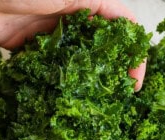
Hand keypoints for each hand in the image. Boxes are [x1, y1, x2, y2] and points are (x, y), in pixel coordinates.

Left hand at [0, 0, 145, 89]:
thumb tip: (126, 23)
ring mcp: (50, 37)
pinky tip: (64, 96)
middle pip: (100, 48)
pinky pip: (49, 67)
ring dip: (85, 80)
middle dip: (111, 72)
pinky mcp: (30, 49)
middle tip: (115, 99)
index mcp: (86, 3)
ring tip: (92, 104)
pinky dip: (58, 81)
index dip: (133, 55)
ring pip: (76, 61)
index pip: (121, 29)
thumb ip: (95, 6)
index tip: (134, 83)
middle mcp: (71, 20)